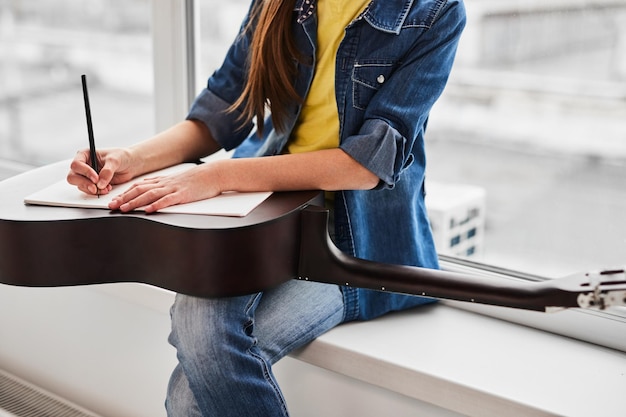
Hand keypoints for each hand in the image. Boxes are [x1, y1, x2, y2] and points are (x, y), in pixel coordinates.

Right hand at [67, 148, 135, 195]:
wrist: (130, 165)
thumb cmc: (121, 157)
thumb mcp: (115, 160)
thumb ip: (107, 171)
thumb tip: (100, 183)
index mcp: (85, 154)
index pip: (76, 164)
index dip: (85, 172)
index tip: (95, 178)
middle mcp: (83, 165)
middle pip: (73, 176)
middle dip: (84, 183)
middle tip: (95, 188)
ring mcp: (87, 175)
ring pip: (80, 185)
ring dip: (92, 189)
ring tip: (105, 188)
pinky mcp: (92, 183)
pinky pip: (88, 190)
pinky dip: (97, 192)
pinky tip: (106, 189)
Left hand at [108, 163, 222, 212]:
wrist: (213, 174)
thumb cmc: (197, 179)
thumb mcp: (176, 180)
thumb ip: (162, 184)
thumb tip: (148, 188)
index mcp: (162, 181)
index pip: (139, 186)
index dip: (125, 193)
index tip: (114, 200)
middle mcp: (165, 184)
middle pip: (140, 190)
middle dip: (124, 198)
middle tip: (112, 206)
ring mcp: (173, 189)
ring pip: (150, 195)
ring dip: (135, 202)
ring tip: (124, 209)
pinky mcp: (183, 195)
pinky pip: (168, 200)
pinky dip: (157, 205)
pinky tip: (149, 210)